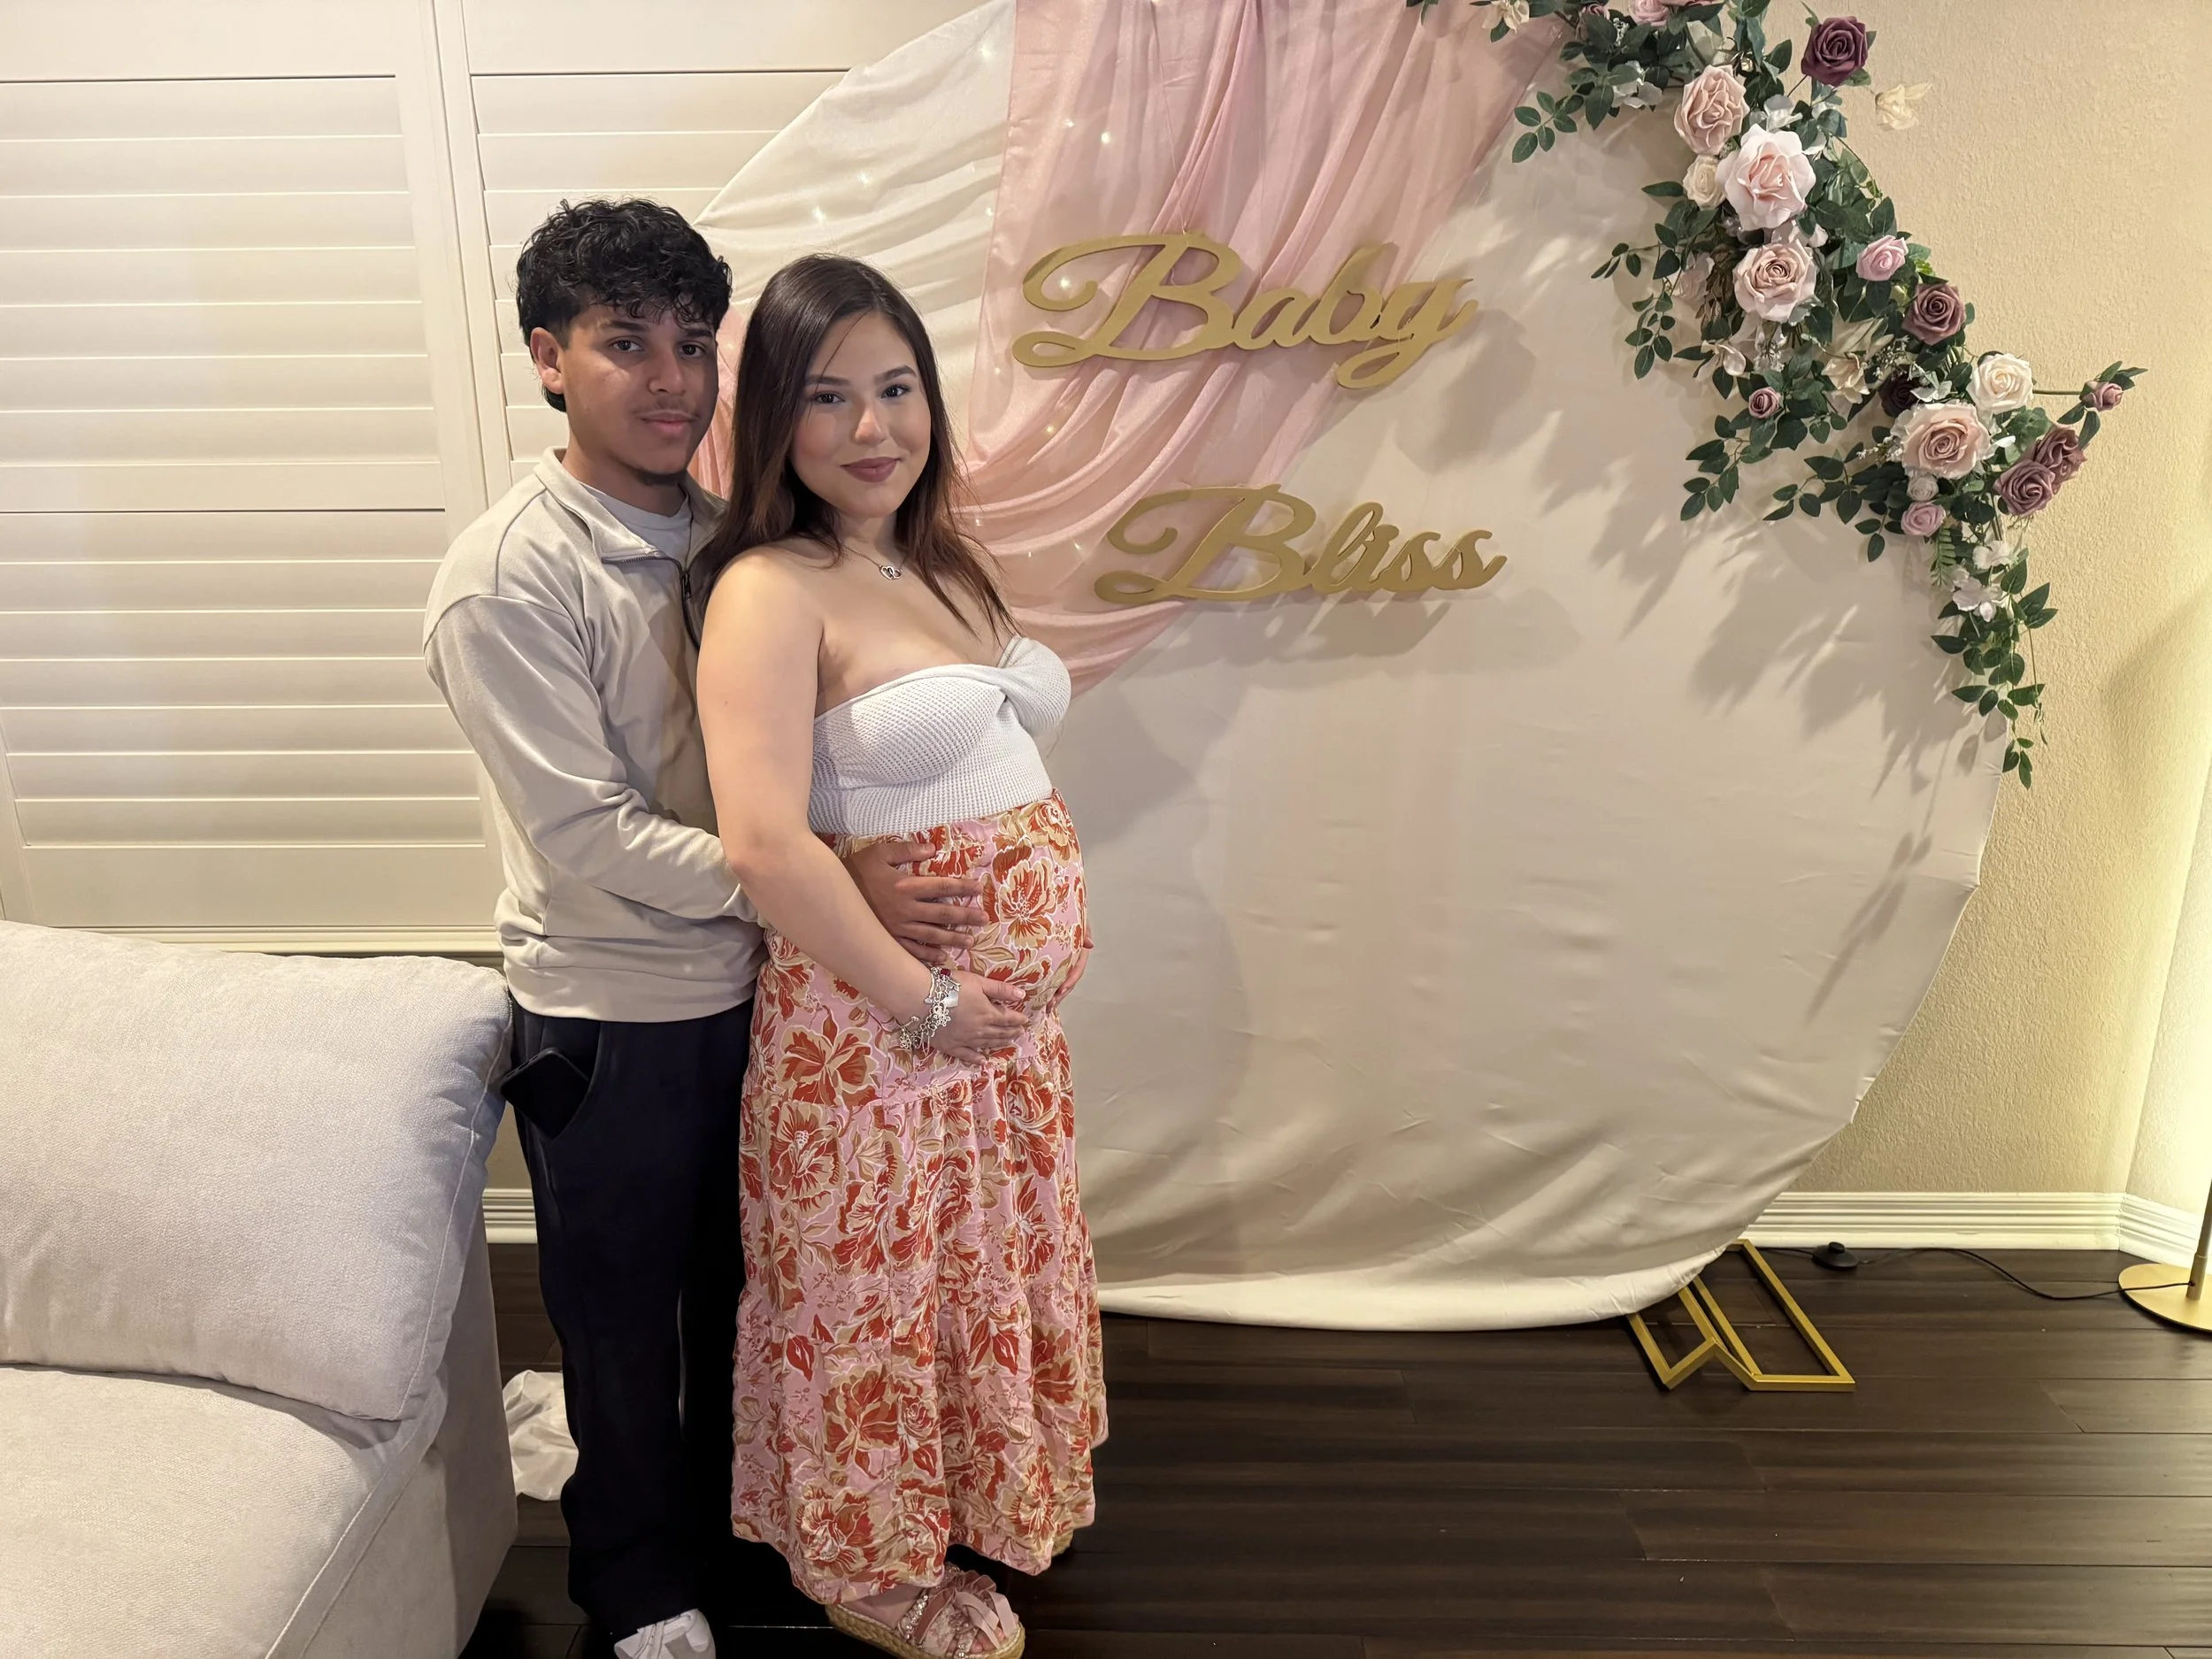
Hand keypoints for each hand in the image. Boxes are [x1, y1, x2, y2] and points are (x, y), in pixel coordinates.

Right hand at [845, 839, 985, 964]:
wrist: (828, 896)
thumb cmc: (854, 870)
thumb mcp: (878, 853)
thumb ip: (906, 850)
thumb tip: (932, 849)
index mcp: (905, 886)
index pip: (942, 886)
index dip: (962, 887)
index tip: (978, 888)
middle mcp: (905, 909)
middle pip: (942, 913)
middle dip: (965, 916)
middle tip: (983, 919)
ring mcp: (897, 928)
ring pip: (931, 935)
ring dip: (952, 939)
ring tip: (970, 942)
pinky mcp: (887, 940)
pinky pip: (911, 951)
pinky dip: (927, 956)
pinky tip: (941, 959)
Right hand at [930, 972, 1025, 1062]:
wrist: (923, 1000)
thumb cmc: (951, 986)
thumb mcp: (978, 982)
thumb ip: (1000, 989)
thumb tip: (1021, 995)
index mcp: (988, 1014)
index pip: (1008, 1018)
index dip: (1018, 1020)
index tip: (1025, 1021)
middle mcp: (980, 1030)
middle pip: (1000, 1033)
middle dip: (1012, 1032)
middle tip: (1020, 1033)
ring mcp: (966, 1040)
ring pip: (987, 1043)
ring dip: (999, 1043)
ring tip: (1008, 1043)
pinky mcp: (951, 1046)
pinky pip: (967, 1055)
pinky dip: (976, 1058)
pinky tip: (983, 1061)